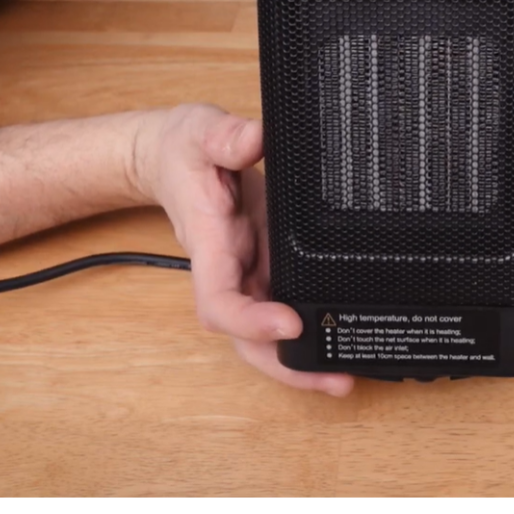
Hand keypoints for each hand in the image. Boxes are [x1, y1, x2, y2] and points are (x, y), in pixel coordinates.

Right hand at [132, 104, 353, 396]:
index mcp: (211, 245)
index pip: (221, 300)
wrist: (169, 159)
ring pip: (265, 335)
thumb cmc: (183, 152)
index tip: (289, 322)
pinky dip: (307, 333)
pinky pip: (281, 310)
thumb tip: (255, 138)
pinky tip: (339, 344)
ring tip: (344, 378)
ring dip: (299, 362)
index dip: (251, 320)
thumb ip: (227, 137)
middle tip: (334, 381)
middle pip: (246, 339)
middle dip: (285, 366)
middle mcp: (229, 270)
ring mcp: (247, 274)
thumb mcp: (202, 132)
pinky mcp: (264, 269)